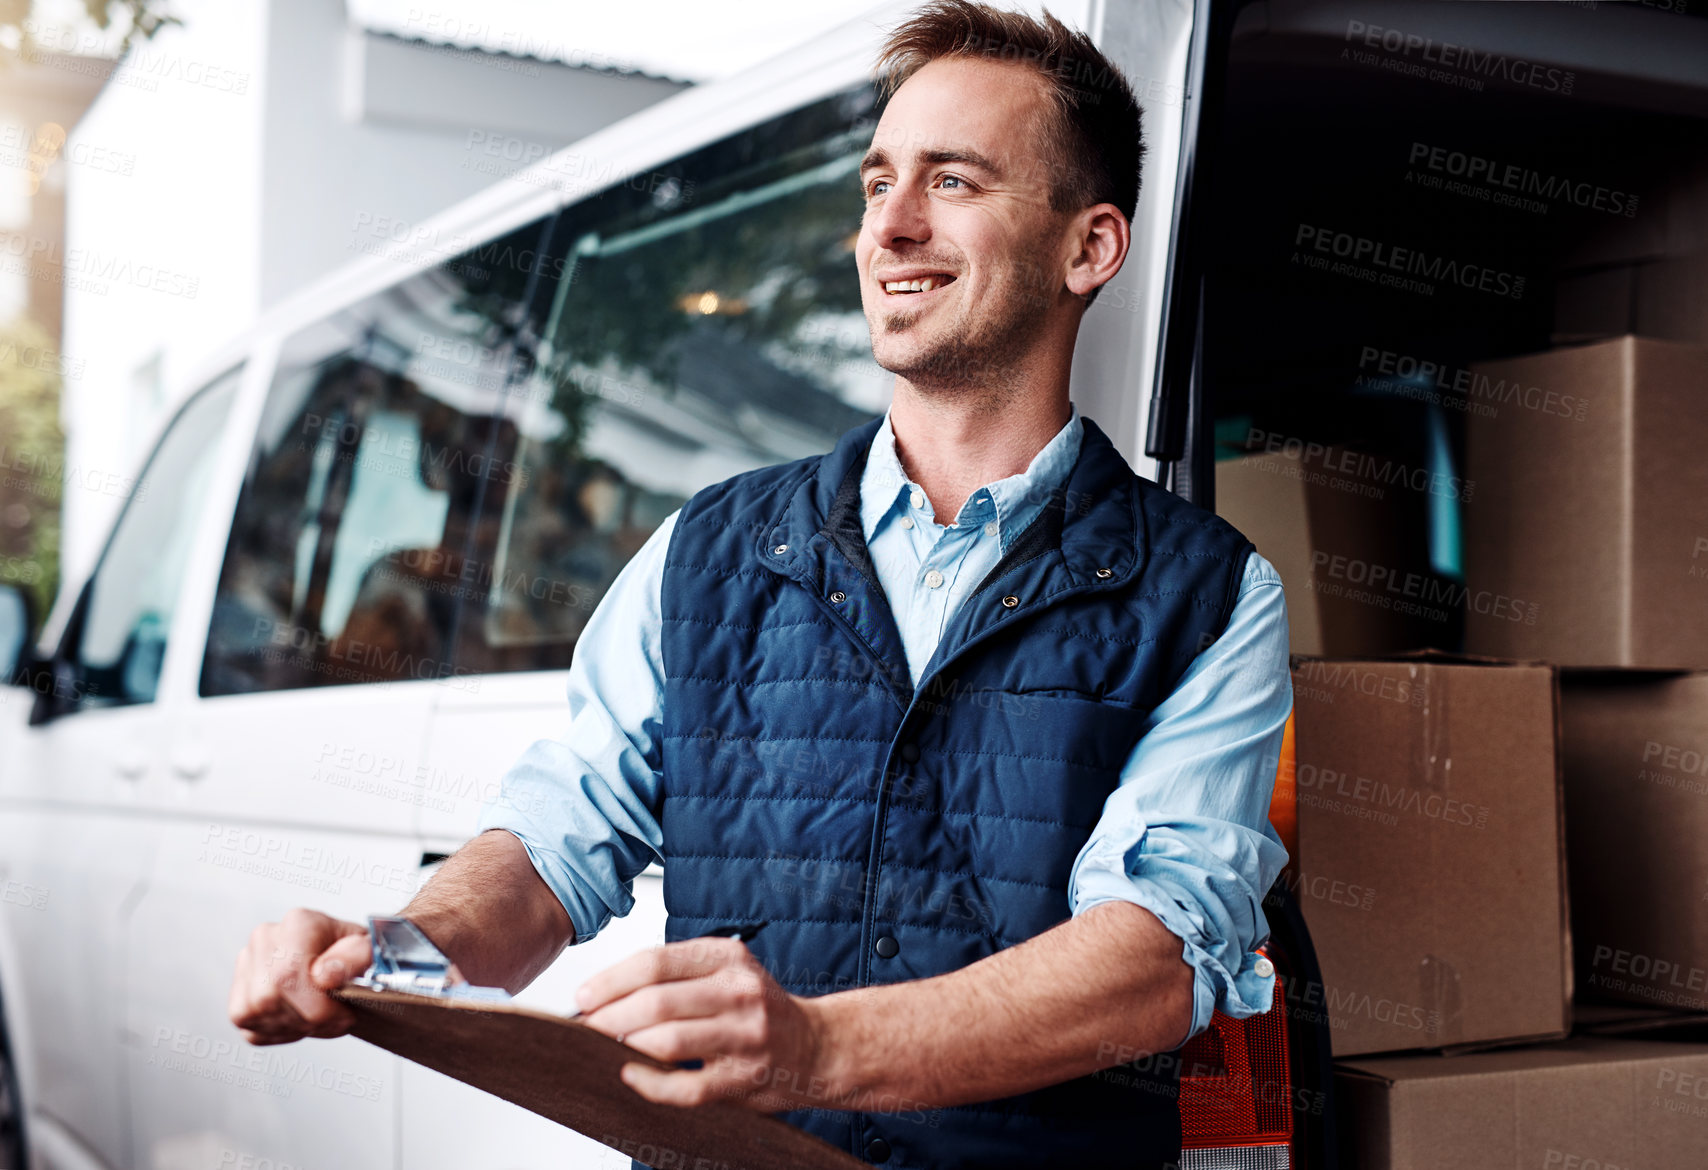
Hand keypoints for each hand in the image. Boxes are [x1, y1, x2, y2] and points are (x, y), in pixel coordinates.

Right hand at [228, 908, 370, 1044]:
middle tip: (338, 1017)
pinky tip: (304, 1019)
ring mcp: (245, 969)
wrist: (345, 960)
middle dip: (312, 1019)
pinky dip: (284, 1034)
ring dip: (300, 1027)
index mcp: (298, 923)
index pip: (289, 973)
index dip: (318, 1005)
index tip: (344, 1011)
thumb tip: (323, 974)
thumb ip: (356, 957)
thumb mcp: (371, 950)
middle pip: (272, 997)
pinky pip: (254, 1032)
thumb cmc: (356, 954)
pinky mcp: (238, 1001)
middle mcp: (264, 939)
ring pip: (259, 1016)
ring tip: (323, 1016)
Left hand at [575, 936, 835, 1111]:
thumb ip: (677, 976)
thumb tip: (607, 995)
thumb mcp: (728, 972)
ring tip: (605, 1047)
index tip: (584, 996)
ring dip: (626, 1045)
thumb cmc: (758, 1009)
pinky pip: (686, 1087)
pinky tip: (632, 1075)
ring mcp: (744, 1037)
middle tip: (585, 1027)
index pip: (656, 962)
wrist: (817, 1046)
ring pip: (669, 1041)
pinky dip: (651, 1084)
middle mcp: (739, 993)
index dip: (611, 981)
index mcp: (729, 958)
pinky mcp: (744, 1079)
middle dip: (609, 1017)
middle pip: (657, 1002)